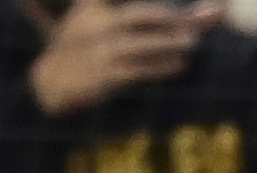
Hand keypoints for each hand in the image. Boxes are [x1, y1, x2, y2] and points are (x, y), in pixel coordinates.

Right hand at [29, 0, 219, 115]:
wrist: (52, 82)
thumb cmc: (83, 49)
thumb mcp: (99, 22)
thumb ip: (143, 18)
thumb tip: (199, 11)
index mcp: (95, 9)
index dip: (157, 10)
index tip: (205, 6)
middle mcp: (96, 26)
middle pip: (138, 15)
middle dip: (169, 17)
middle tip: (198, 22)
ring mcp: (98, 51)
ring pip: (137, 43)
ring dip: (167, 41)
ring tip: (194, 41)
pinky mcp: (102, 76)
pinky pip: (133, 70)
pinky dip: (158, 67)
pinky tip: (180, 65)